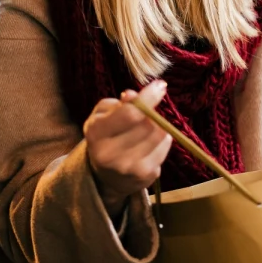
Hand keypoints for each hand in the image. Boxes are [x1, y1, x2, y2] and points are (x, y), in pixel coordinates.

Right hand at [84, 79, 173, 216]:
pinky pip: (165, 148)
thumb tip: (134, 95)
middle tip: (147, 112)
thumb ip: (119, 103)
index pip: (129, 113)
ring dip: (158, 126)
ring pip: (160, 134)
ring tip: (146, 130)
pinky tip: (149, 144)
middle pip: (148, 124)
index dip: (148, 97)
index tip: (160, 85)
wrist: (105, 176)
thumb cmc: (106, 137)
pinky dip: (162, 141)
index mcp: (96, 133)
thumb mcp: (103, 115)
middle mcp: (110, 154)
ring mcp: (129, 168)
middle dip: (152, 113)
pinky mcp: (146, 177)